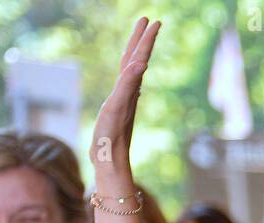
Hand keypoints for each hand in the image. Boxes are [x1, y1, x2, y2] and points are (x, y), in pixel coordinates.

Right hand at [90, 17, 160, 174]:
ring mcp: (124, 99)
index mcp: (129, 87)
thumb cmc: (111, 136)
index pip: (139, 57)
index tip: (154, 20)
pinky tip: (131, 75)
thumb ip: (128, 84)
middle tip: (149, 20)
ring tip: (140, 41)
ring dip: (136, 53)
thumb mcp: (117, 107)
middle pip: (136, 58)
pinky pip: (124, 84)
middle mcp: (129, 90)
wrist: (109, 160)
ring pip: (132, 70)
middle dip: (142, 39)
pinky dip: (128, 73)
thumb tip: (142, 63)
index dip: (145, 38)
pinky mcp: (117, 108)